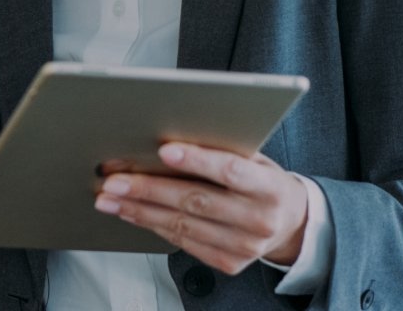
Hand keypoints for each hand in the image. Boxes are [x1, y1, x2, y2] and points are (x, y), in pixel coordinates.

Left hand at [94, 142, 308, 274]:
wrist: (291, 223)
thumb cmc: (265, 182)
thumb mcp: (257, 159)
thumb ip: (223, 150)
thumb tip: (170, 138)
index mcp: (270, 187)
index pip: (230, 170)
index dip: (197, 160)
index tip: (163, 150)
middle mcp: (259, 219)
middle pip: (196, 201)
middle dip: (149, 189)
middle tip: (115, 180)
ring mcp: (244, 246)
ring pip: (183, 225)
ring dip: (140, 210)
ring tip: (111, 198)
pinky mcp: (229, 263)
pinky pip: (183, 242)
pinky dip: (153, 226)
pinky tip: (133, 213)